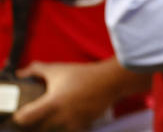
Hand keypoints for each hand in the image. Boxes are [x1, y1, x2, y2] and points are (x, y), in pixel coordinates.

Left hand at [13, 59, 145, 131]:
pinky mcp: (82, 126)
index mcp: (52, 102)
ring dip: (49, 127)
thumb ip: (37, 70)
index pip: (25, 118)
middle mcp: (61, 116)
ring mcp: (72, 123)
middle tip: (36, 115)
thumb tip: (21, 73)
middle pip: (36, 130)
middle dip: (34, 123)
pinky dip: (64, 127)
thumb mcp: (58, 69)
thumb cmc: (83, 74)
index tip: (23, 112)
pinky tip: (65, 118)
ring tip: (52, 117)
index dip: (20, 117)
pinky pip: (68, 131)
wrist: (110, 81)